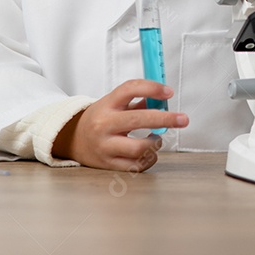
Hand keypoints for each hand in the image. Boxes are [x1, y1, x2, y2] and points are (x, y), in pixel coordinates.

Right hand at [52, 80, 188, 170]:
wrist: (72, 140)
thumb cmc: (100, 119)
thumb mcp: (114, 104)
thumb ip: (138, 100)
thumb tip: (165, 99)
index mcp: (106, 104)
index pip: (130, 89)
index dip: (152, 88)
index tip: (169, 92)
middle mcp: (104, 125)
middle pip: (138, 119)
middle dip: (165, 119)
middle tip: (183, 119)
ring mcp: (105, 146)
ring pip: (139, 148)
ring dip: (156, 143)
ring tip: (157, 138)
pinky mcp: (108, 164)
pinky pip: (136, 165)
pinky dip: (149, 159)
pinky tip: (149, 152)